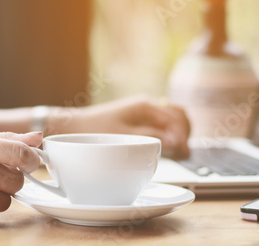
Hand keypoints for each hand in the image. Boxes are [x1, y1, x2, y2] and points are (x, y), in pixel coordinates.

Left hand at [54, 95, 190, 158]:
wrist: (73, 126)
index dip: (183, 137)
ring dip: (180, 133)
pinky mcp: (140, 119)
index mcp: (146, 106)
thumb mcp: (123, 137)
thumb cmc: (93, 131)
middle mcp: (148, 105)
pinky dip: (170, 133)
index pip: (177, 118)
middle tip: (183, 153)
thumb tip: (176, 142)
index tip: (182, 153)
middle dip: (186, 133)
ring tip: (177, 151)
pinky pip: (163, 123)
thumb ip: (151, 138)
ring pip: (174, 118)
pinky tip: (166, 147)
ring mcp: (145, 111)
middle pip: (180, 115)